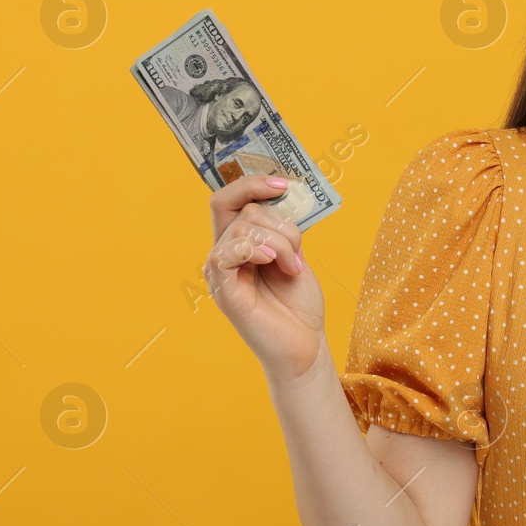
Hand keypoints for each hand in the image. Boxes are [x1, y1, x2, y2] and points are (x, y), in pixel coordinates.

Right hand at [204, 174, 327, 382]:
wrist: (305, 343)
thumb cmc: (298, 303)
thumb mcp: (294, 255)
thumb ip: (281, 229)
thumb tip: (280, 199)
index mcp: (239, 243)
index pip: (230, 199)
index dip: (252, 183)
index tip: (283, 183)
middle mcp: (224, 254)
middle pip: (238, 208)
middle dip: (279, 222)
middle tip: (298, 250)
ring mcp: (220, 273)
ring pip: (243, 228)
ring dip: (280, 242)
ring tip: (293, 268)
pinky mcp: (223, 291)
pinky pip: (225, 254)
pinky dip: (254, 249)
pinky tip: (272, 262)